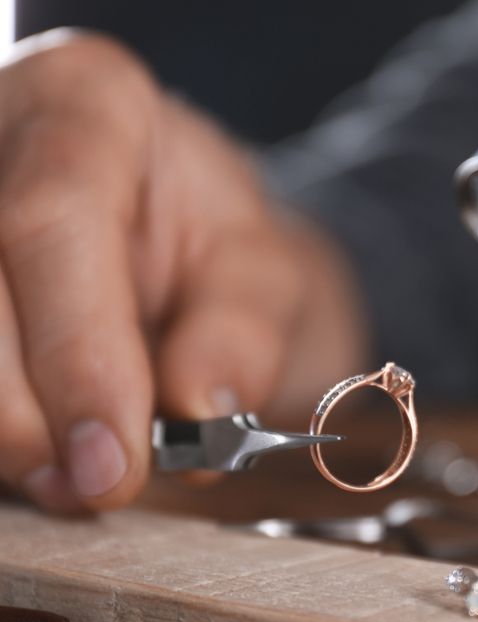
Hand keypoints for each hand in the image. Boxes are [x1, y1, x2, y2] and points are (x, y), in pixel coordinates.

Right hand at [0, 31, 365, 512]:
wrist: (190, 251)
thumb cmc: (227, 250)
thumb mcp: (272, 274)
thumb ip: (243, 329)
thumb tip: (198, 407)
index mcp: (89, 102)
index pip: (52, 219)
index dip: (74, 351)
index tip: (113, 460)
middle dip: (26, 412)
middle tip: (99, 484)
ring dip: (4, 432)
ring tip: (78, 477)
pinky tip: (41, 457)